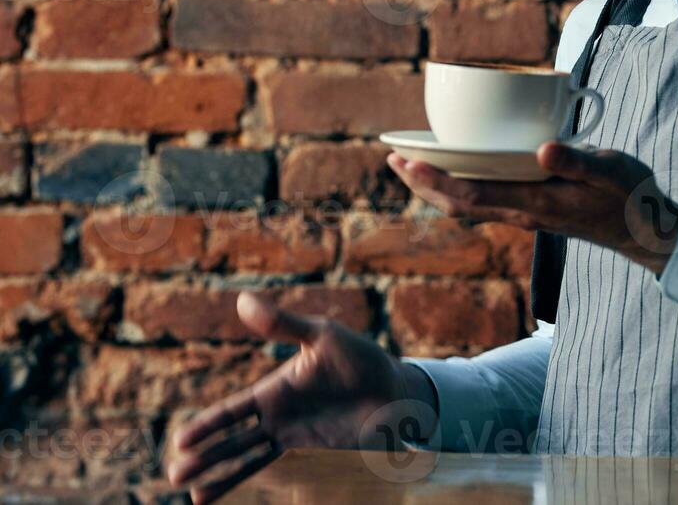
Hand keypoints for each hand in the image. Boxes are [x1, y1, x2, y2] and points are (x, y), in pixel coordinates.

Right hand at [166, 292, 430, 503]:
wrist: (395, 389)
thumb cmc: (361, 358)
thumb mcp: (322, 336)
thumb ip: (282, 323)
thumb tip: (242, 298)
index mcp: (275, 387)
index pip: (233, 410)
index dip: (208, 425)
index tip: (181, 440)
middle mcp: (276, 412)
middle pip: (232, 438)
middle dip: (204, 457)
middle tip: (174, 475)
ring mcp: (291, 433)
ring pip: (245, 456)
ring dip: (218, 473)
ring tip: (190, 494)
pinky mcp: (308, 448)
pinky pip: (270, 466)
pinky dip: (245, 478)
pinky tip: (221, 492)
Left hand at [387, 142, 677, 274]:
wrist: (644, 231)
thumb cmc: (630, 197)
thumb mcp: (611, 171)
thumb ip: (578, 161)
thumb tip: (542, 148)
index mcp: (537, 203)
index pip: (474, 195)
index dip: (436, 180)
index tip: (408, 162)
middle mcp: (524, 213)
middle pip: (459, 205)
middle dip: (423, 184)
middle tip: (392, 158)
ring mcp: (527, 214)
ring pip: (469, 206)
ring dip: (436, 188)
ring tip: (412, 165)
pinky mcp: (534, 209)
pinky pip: (485, 201)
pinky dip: (460, 187)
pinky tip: (458, 171)